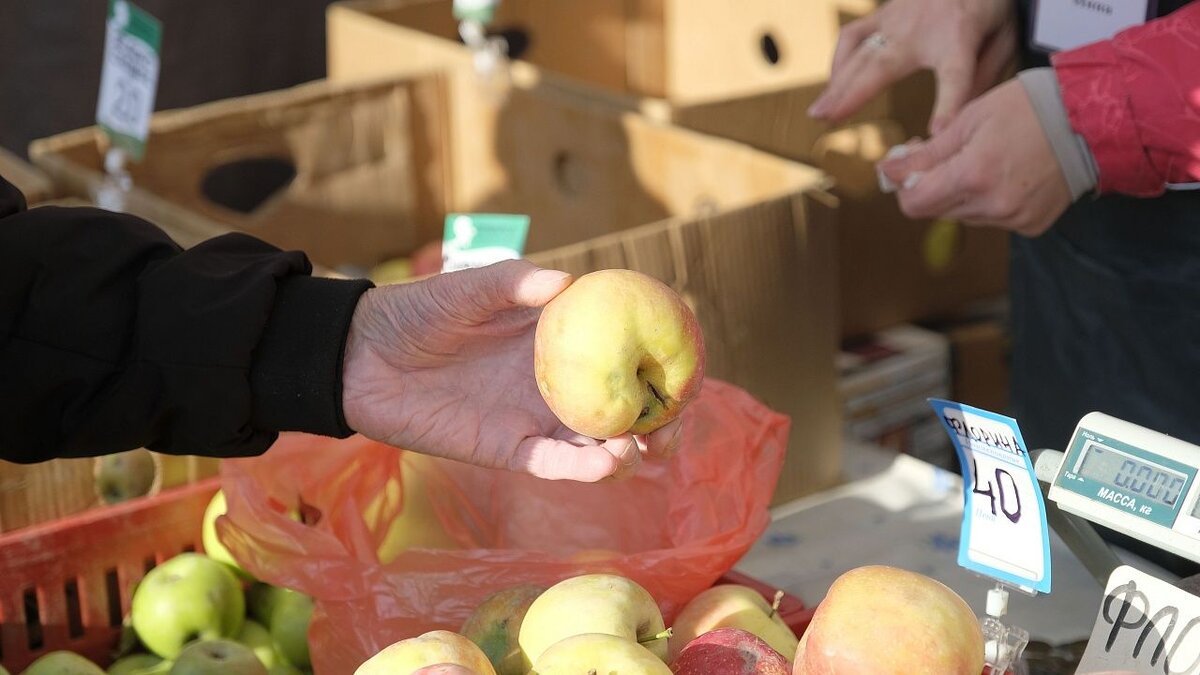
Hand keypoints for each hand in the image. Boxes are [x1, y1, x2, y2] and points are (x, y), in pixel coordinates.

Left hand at [340, 260, 683, 482]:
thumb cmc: (414, 311)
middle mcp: (554, 381)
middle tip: (673, 425)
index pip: (618, 349)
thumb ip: (513, 283)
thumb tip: (566, 281)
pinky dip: (583, 468)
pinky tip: (607, 461)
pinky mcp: (506, 450)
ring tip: (643, 447)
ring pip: (594, 442)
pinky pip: (553, 464)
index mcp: (555, 338)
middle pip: (619, 405)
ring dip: (625, 449)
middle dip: (654, 419)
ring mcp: (533, 417)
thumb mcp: (465, 287)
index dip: (654, 358)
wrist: (360, 357)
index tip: (686, 364)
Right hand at [809, 0, 1015, 133]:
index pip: (956, 75)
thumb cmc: (989, 5)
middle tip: (828, 120)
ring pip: (859, 54)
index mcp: (959, 38)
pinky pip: (853, 36)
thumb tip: (954, 118)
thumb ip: (984, 77)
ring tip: (819, 112)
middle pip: (882, 66)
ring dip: (836, 84)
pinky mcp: (883, 14)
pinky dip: (839, 60)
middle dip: (853, 95)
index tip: (935, 133)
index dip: (948, 105)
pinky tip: (834, 83)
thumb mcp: (1004, 37)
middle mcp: (920, 29)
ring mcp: (896, 19)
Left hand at [877, 79, 1071, 236]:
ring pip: (963, 215)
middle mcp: (992, 206)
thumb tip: (888, 172)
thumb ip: (926, 153)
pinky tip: (1007, 173)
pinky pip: (992, 219)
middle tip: (944, 153)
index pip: (913, 204)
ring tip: (982, 158)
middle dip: (931, 184)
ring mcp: (1014, 219)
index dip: (904, 185)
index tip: (906, 164)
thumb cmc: (1029, 108)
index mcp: (973, 176)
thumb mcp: (969, 119)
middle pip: (936, 210)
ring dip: (960, 193)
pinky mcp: (1031, 225)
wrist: (1091, 119)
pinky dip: (988, 200)